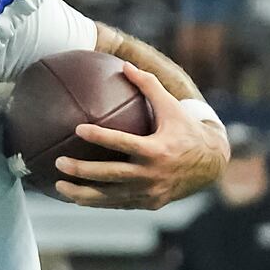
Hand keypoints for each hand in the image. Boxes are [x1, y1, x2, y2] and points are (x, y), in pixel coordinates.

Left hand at [51, 66, 226, 209]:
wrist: (211, 165)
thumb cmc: (186, 130)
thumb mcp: (172, 106)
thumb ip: (148, 85)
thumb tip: (124, 65)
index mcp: (157, 149)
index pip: (123, 142)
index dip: (100, 136)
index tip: (78, 129)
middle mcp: (152, 174)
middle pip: (111, 174)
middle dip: (82, 171)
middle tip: (59, 162)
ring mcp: (150, 192)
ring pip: (110, 196)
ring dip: (82, 193)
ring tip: (58, 186)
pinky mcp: (149, 204)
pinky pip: (118, 204)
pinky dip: (97, 202)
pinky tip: (76, 197)